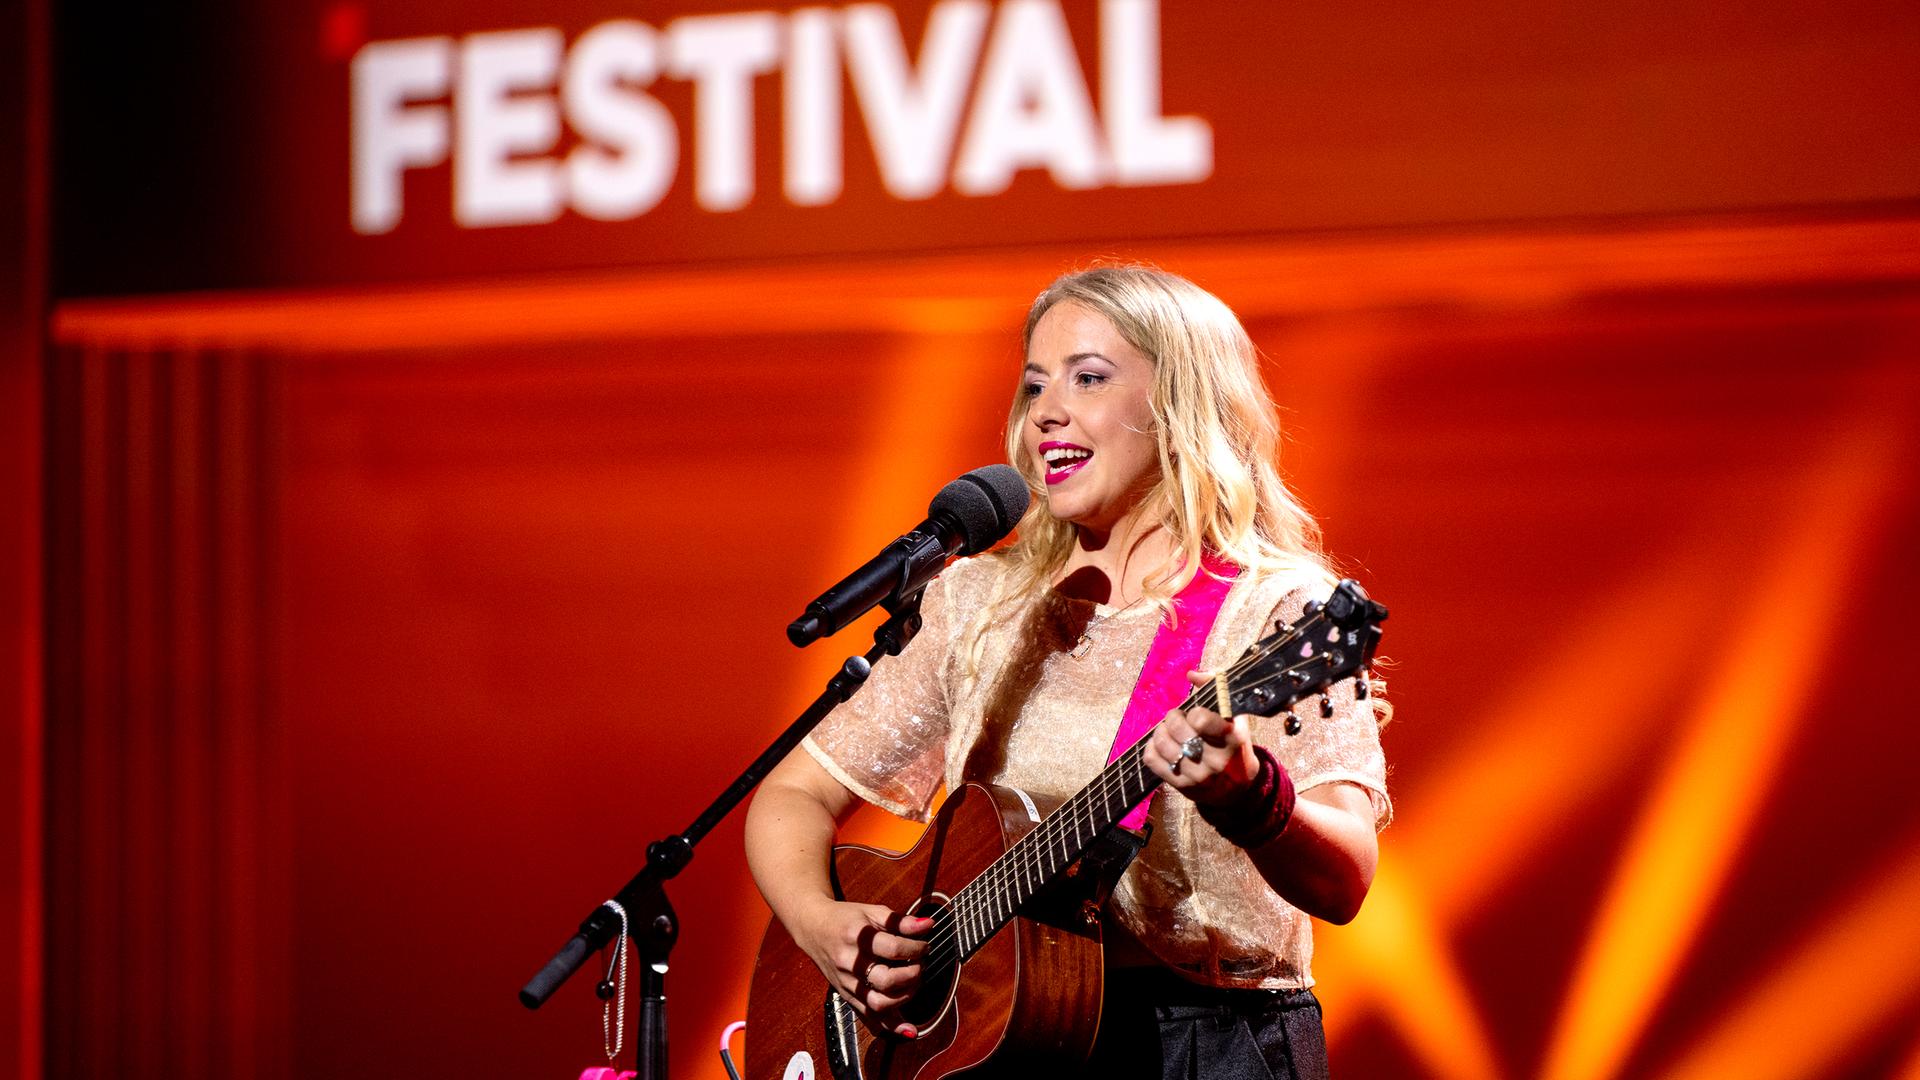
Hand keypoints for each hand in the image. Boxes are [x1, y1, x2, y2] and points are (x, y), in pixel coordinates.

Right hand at [790, 896, 931, 1037]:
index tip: (924, 946)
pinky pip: (868, 1016)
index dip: (916, 949)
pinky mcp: (846, 995)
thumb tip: (928, 925)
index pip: (893, 949)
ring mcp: (847, 982)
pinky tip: (908, 1030)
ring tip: (913, 984)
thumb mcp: (872, 912)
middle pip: (886, 980)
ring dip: (904, 998)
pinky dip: (890, 1025)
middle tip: (920, 965)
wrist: (812, 928)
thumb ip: (900, 920)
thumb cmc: (845, 919)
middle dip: (912, 975)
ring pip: (878, 1003)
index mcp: (857, 937)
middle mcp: (850, 963)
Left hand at [1143, 670, 1261, 807]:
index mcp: (1231, 739)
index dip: (1194, 712)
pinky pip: (1151, 759)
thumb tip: (1191, 674)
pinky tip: (1164, 746)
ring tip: (1170, 732)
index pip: (1200, 719)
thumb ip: (1216, 688)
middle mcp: (1215, 760)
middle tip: (1179, 719)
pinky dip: (1152, 747)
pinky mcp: (1181, 786)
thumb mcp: (1235, 717)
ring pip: (1161, 743)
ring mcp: (1198, 776)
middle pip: (1175, 727)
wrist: (1238, 788)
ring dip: (1161, 731)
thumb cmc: (1233, 744)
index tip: (1197, 714)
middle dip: (1173, 717)